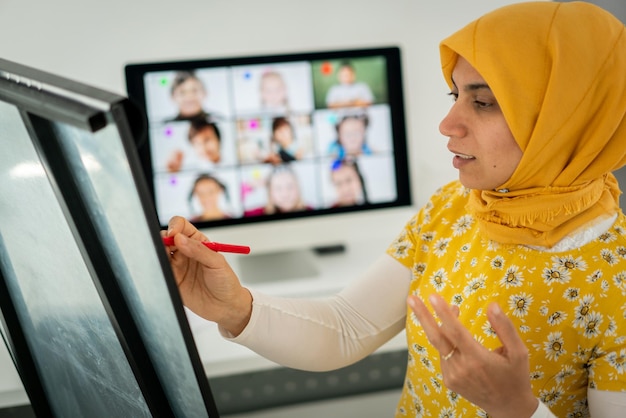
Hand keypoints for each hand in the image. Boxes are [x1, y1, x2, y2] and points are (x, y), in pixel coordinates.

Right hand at [165, 216, 251, 335]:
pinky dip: (157, 267)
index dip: (175, 226)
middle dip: (163, 238)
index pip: (182, 226)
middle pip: (167, 237)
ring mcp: (177, 266)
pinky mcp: (172, 280)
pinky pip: (160, 270)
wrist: (225, 307)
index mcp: (198, 242)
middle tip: (166, 246)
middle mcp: (185, 252)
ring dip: (159, 252)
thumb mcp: (217, 263)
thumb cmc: (226, 282)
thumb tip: (179, 238)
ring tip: (165, 259)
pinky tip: (163, 270)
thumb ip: (199, 250)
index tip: (174, 234)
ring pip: (161, 252)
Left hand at [407, 294, 537, 417]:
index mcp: (478, 359)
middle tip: (411, 299)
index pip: (456, 332)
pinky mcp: (449, 380)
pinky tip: (456, 334)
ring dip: (441, 325)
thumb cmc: (515, 377)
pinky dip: (446, 341)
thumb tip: (492, 305)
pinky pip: (443, 355)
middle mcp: (461, 368)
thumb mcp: (519, 352)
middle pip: (436, 337)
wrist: (508, 408)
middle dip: (423, 316)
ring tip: (453, 309)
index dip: (444, 313)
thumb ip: (505, 328)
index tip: (433, 297)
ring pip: (441, 344)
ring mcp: (452, 375)